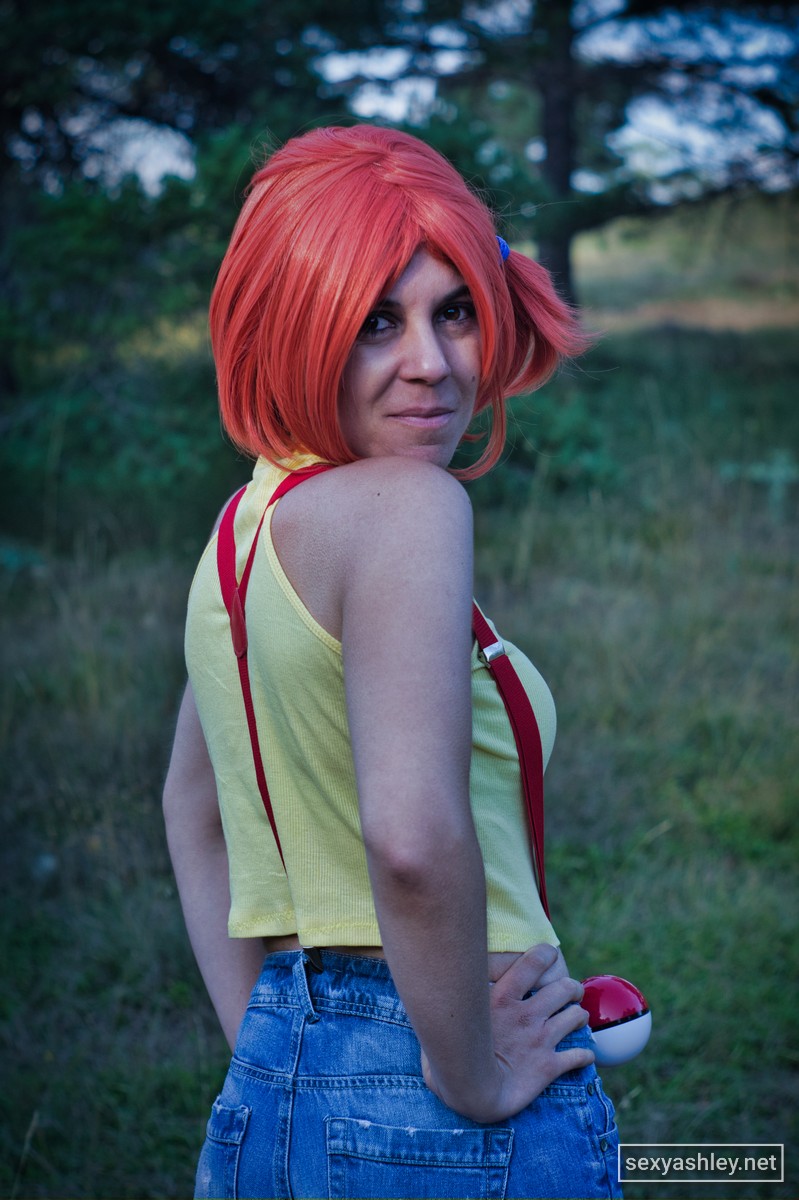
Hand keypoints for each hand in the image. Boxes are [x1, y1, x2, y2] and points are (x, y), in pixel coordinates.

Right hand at [421, 944, 593, 1122]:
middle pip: (564, 987)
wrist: (471, 1093)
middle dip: (572, 988)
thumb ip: (447, 1001)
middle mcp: (527, 1013)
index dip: (547, 955)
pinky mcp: (550, 1066)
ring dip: (579, 1016)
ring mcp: (541, 1039)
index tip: (550, 956)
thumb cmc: (449, 1056)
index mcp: (503, 997)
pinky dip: (585, 1054)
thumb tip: (426, 985)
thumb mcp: (443, 1018)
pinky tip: (583, 1055)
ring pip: (576, 1016)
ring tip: (577, 1018)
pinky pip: (579, 1056)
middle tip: (569, 993)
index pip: (534, 961)